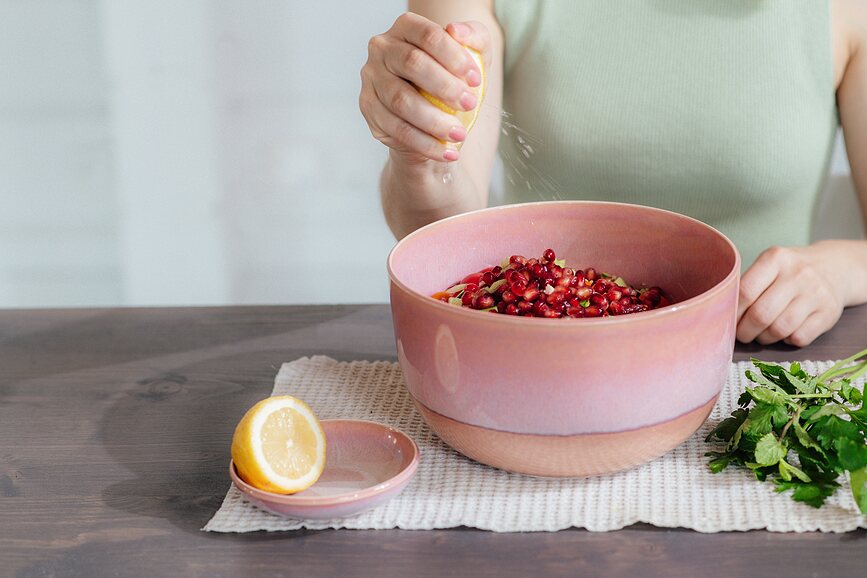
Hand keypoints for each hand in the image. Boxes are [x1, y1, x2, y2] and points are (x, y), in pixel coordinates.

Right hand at [359, 13, 489, 162]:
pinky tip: (446, 151)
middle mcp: (382, 49)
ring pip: (401, 100)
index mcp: (406, 28)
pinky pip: (396, 129)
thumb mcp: (473, 55)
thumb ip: (474, 36)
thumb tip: (457, 31)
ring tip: (459, 134)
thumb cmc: (452, 78)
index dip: (455, 57)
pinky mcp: (369, 108)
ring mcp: (371, 79)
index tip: (475, 80)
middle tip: (470, 104)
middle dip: (445, 87)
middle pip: (412, 64)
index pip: (429, 36)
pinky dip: (425, 143)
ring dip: (434, 121)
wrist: (433, 114)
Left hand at [736, 244, 846, 346]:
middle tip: (741, 334)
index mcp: (776, 258)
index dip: (732, 312)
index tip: (726, 320)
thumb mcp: (768, 265)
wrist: (834, 268)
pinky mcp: (829, 313)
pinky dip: (786, 341)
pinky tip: (784, 332)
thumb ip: (748, 285)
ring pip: (779, 329)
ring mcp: (816, 294)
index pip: (745, 291)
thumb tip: (723, 316)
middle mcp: (798, 274)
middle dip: (745, 331)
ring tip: (761, 334)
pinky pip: (799, 338)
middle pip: (761, 314)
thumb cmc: (788, 272)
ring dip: (764, 338)